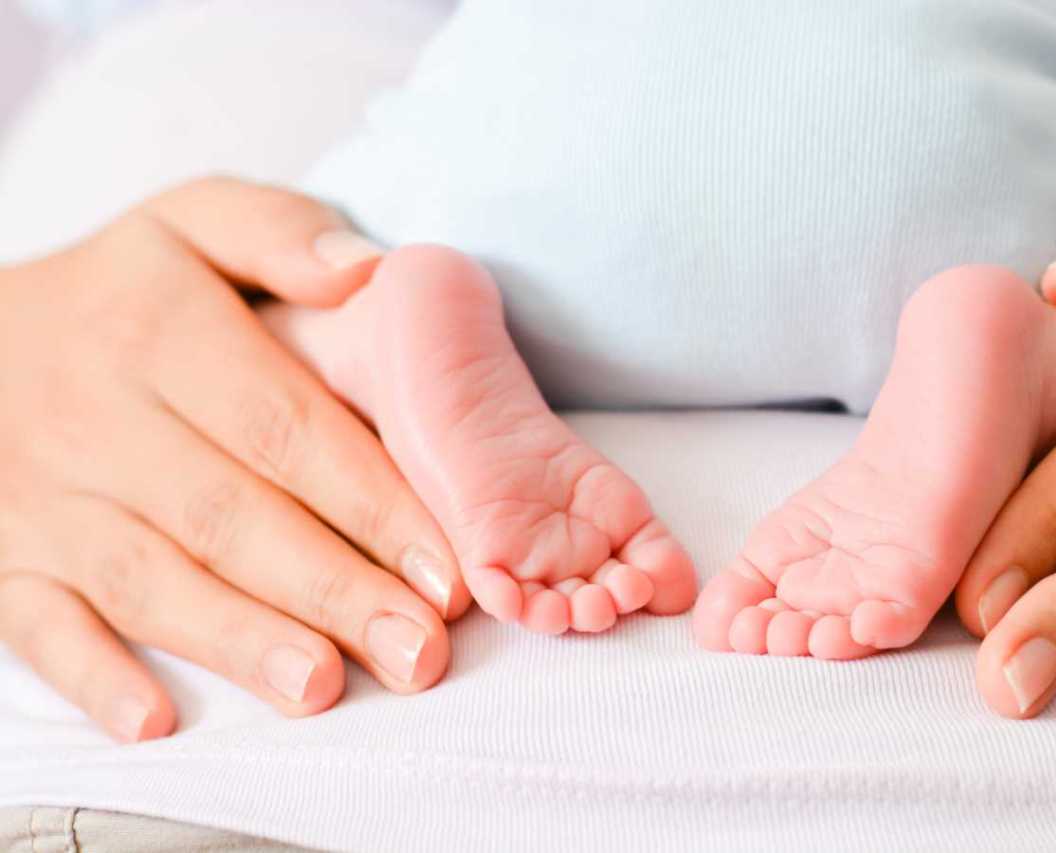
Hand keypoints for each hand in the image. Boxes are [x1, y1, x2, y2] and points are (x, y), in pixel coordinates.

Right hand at [0, 178, 466, 742]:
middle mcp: (99, 420)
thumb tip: (375, 274)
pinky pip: (35, 624)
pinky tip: (154, 721)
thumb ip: (281, 233)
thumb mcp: (191, 224)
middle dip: (332, 589)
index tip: (448, 568)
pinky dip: (91, 675)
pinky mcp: (3, 560)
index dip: (371, 502)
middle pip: (231, 516)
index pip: (285, 427)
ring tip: (324, 688)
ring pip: (148, 579)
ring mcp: (43, 500)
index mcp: (162, 334)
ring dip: (238, 640)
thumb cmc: (119, 292)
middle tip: (419, 654)